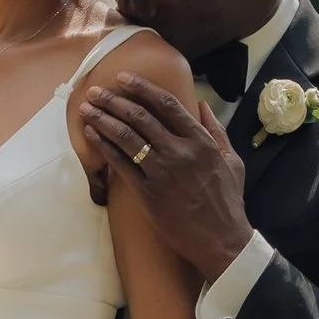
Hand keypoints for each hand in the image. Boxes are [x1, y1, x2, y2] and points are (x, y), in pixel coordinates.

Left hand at [78, 79, 251, 284]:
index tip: (123, 78)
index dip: (142, 88)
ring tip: (86, 110)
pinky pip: (121, 164)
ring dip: (103, 120)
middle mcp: (179, 151)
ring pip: (126, 137)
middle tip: (94, 92)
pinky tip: (92, 135)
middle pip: (140, 116)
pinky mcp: (148, 192)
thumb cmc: (227, 202)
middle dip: (113, 100)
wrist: (221, 240)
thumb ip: (216, 131)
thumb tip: (202, 105)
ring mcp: (162, 172)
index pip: (167, 104)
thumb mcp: (232, 161)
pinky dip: (104, 147)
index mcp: (200, 140)